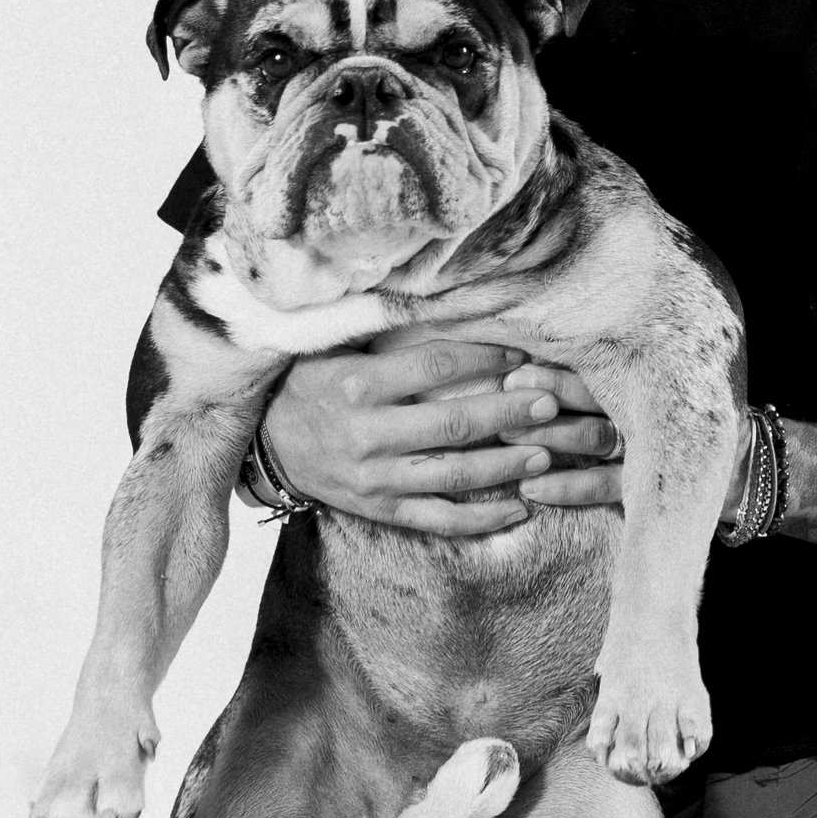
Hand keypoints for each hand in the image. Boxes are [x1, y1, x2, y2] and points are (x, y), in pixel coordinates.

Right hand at [259, 333, 622, 536]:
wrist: (267, 445)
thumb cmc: (309, 383)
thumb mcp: (334, 349)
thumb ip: (385, 333)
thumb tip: (447, 298)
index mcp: (357, 386)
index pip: (432, 367)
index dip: (481, 359)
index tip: (519, 354)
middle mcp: (366, 435)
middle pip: (451, 424)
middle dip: (506, 414)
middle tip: (550, 403)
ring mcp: (374, 478)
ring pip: (451, 476)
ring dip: (503, 467)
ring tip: (546, 455)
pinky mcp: (380, 509)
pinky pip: (437, 519)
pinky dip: (480, 519)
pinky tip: (518, 510)